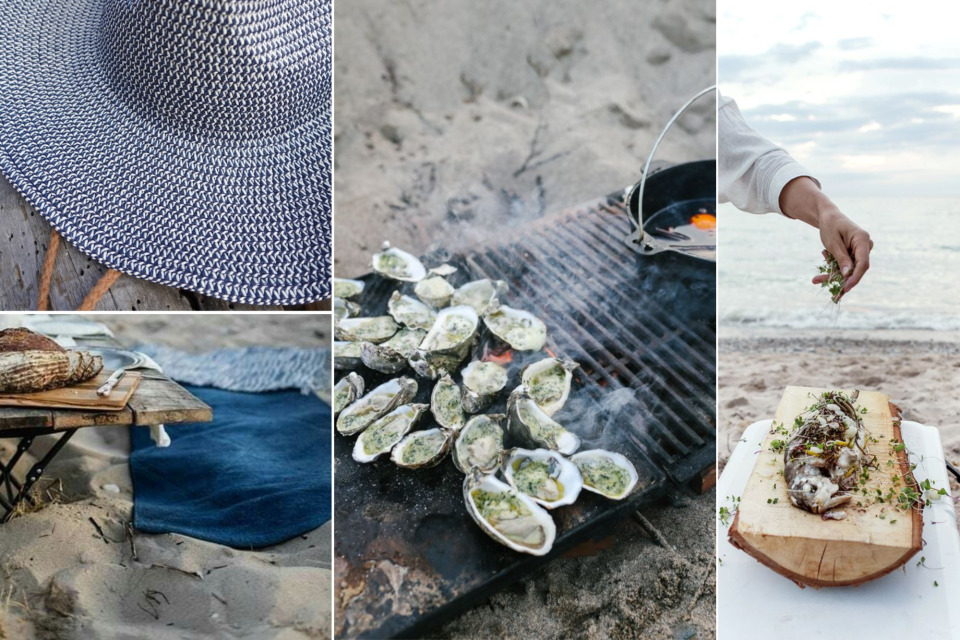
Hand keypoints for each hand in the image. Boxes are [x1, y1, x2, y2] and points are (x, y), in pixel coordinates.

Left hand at [779, 177, 873, 295]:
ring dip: (832, 276)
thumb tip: (848, 275)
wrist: (828, 217)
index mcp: (862, 240)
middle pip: (856, 269)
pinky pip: (844, 267)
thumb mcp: (833, 242)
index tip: (846, 288)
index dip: (855, 277)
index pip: (863, 263)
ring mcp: (859, 251)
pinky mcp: (852, 255)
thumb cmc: (830, 226)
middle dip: (841, 280)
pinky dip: (832, 271)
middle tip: (831, 294)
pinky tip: (818, 274)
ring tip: (815, 280)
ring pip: (849, 270)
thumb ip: (841, 258)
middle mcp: (864, 247)